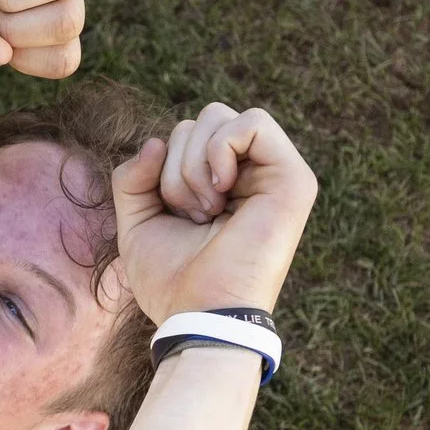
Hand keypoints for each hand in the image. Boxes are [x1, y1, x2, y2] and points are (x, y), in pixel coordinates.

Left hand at [111, 102, 317, 322]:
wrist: (198, 312)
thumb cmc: (171, 277)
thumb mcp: (136, 220)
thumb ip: (133, 177)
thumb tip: (156, 142)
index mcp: (222, 183)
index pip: (188, 133)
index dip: (163, 164)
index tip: (173, 212)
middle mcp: (252, 175)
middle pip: (203, 119)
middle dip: (177, 164)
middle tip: (191, 213)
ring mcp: (276, 174)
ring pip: (220, 117)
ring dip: (192, 166)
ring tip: (205, 211)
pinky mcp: (295, 179)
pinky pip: (254, 123)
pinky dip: (220, 151)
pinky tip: (220, 192)